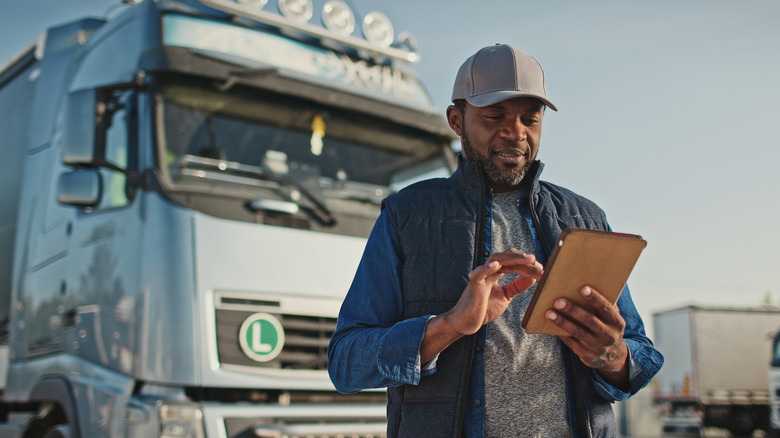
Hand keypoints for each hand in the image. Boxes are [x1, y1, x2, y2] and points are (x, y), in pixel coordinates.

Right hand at [420, 249, 542, 362]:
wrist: (466, 322)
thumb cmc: (483, 308)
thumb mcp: (505, 296)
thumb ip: (516, 287)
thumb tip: (532, 278)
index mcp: (496, 273)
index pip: (513, 263)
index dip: (527, 264)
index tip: (542, 269)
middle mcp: (488, 271)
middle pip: (507, 257)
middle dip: (524, 260)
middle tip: (540, 265)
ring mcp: (480, 277)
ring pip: (496, 260)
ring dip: (514, 259)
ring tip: (529, 259)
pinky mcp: (473, 286)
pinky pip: (478, 274)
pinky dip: (486, 268)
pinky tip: (496, 265)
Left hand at [545, 286, 629, 388]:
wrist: (613, 357)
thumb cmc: (608, 328)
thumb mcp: (612, 318)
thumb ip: (604, 305)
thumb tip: (587, 284)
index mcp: (616, 322)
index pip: (606, 308)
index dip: (595, 298)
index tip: (582, 288)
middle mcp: (609, 335)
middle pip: (589, 320)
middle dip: (573, 310)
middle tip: (558, 301)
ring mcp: (598, 347)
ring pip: (578, 333)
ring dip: (562, 322)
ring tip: (549, 312)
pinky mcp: (587, 356)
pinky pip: (571, 343)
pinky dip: (561, 333)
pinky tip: (550, 325)